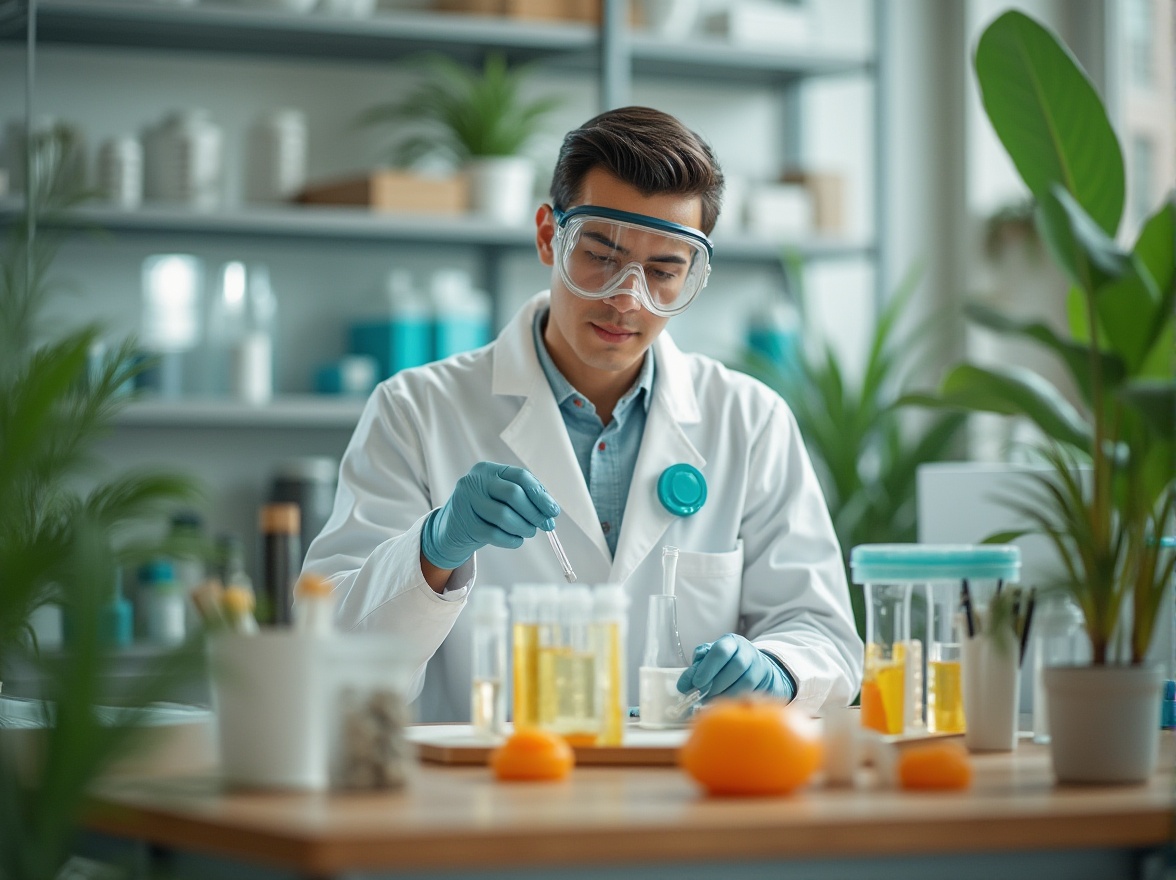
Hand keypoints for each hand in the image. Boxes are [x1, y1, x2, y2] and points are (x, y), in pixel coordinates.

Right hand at [421, 462, 559, 569]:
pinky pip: (495, 534)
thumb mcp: (500, 496)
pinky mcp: (464, 524)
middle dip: (534, 512)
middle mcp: (474, 481)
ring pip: (504, 515)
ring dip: (524, 527)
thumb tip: (550, 510)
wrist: (451, 530)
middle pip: (513, 494)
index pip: (520, 477)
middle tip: (545, 525)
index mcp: (488, 469)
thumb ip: (524, 497)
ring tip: (529, 532)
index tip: (553, 511)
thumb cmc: (484, 511)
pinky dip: (511, 540)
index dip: (540, 495)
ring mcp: (466, 502)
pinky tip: (516, 540)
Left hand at [677, 634, 793, 700]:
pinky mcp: (764, 682)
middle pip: (736, 665)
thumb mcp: (710, 658)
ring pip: (745, 680)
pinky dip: (734, 698)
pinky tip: (722, 702)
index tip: (696, 683)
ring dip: (725, 692)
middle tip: (702, 693)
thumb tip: (684, 683)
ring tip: (710, 699)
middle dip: (716, 682)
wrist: (754, 667)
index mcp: (731, 641)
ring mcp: (758, 666)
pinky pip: (750, 692)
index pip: (721, 650)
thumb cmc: (726, 663)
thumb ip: (697, 666)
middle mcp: (747, 651)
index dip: (708, 667)